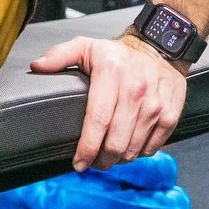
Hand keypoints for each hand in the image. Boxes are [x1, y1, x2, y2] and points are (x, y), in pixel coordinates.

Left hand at [28, 33, 187, 170]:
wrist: (160, 46)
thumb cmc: (118, 53)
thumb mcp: (86, 46)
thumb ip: (60, 55)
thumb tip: (37, 66)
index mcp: (111, 73)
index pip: (98, 120)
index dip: (87, 148)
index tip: (78, 163)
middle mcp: (136, 90)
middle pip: (116, 141)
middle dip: (102, 160)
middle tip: (93, 163)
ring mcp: (156, 104)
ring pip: (134, 148)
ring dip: (119, 159)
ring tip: (109, 156)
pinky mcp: (171, 114)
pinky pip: (153, 147)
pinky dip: (140, 152)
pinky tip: (130, 146)